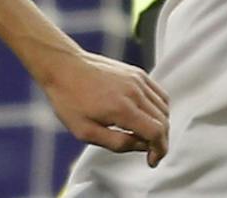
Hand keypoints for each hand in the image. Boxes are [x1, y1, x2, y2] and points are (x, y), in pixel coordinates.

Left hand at [32, 47, 169, 167]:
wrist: (63, 66)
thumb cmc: (69, 99)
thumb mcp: (85, 132)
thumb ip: (116, 143)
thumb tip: (140, 146)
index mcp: (122, 108)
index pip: (156, 133)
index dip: (159, 151)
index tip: (152, 160)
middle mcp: (134, 91)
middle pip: (163, 122)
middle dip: (160, 142)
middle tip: (150, 152)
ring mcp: (137, 79)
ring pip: (164, 108)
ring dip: (161, 125)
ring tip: (146, 135)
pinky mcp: (136, 72)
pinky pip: (159, 93)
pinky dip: (160, 108)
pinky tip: (147, 116)